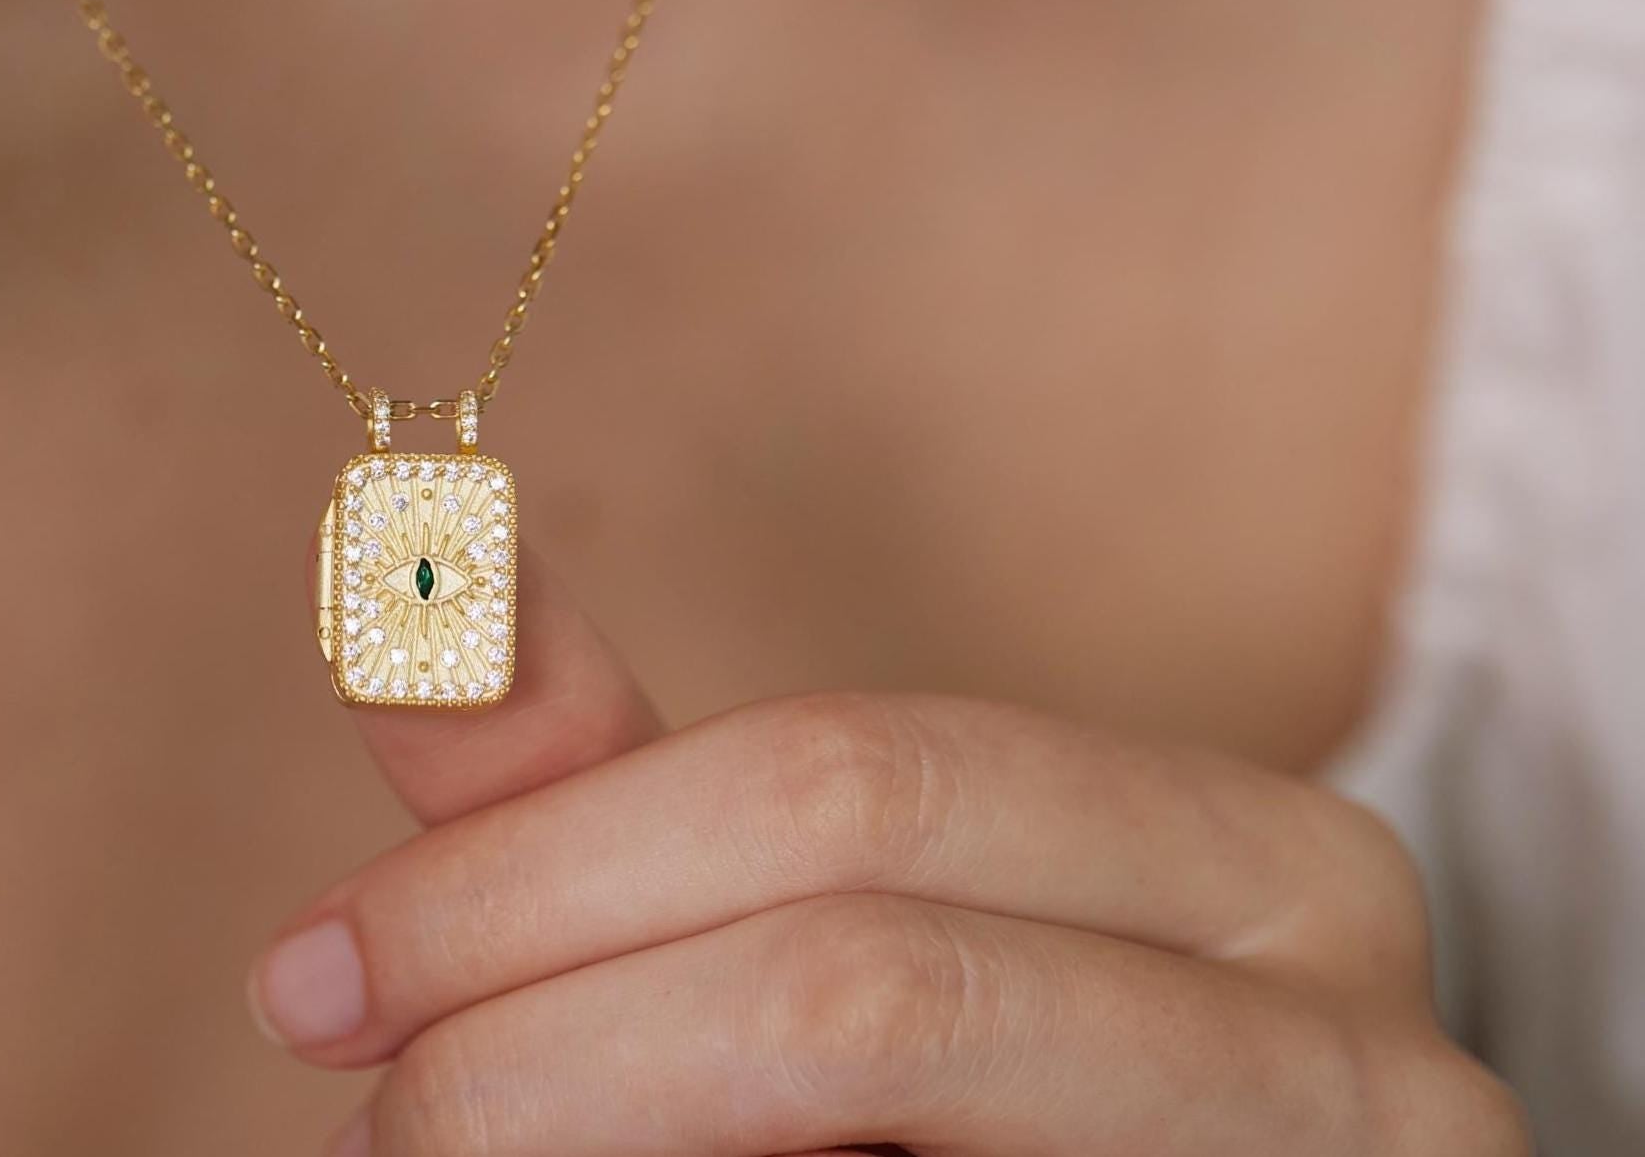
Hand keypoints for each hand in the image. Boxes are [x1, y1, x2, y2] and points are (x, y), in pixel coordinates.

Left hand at [250, 565, 1523, 1155]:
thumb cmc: (974, 1138)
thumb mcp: (808, 940)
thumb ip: (620, 788)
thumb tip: (398, 571)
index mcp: (1249, 853)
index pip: (844, 781)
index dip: (542, 865)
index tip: (314, 970)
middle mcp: (1355, 1023)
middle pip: (865, 964)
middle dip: (548, 1028)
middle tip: (369, 1103)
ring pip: (888, 1068)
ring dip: (601, 1123)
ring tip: (439, 1152)